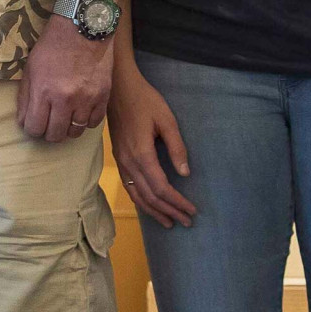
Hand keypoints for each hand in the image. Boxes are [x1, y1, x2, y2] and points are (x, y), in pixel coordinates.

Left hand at [17, 15, 113, 142]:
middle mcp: (65, 99)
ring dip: (67, 128)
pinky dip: (85, 121)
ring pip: (75, 133)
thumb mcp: (30, 68)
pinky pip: (93, 123)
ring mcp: (86, 99)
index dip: (32, 129)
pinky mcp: (103, 97)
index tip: (34, 124)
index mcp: (43, 91)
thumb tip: (24, 121)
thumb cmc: (53, 45)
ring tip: (64, 118)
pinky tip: (80, 112)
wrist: (83, 29)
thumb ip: (26, 96)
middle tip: (48, 123)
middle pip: (55, 135)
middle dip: (48, 133)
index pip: (34, 128)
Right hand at [107, 74, 195, 226]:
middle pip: (150, 196)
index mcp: (142, 154)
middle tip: (187, 221)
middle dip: (169, 211)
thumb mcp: (167, 120)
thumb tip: (185, 173)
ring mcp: (121, 162)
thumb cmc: (145, 101)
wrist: (118, 90)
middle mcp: (129, 163)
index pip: (162, 188)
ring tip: (169, 222)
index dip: (177, 202)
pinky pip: (129, 187)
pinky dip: (141, 201)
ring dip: (154, 211)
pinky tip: (150, 206)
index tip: (192, 210)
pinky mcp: (119, 159)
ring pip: (137, 195)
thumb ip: (177, 147)